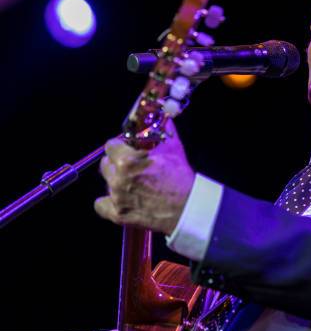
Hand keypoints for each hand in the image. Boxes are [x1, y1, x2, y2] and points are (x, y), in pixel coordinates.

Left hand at [94, 119, 194, 234]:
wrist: (188, 207)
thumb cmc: (181, 179)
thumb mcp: (173, 149)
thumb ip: (164, 130)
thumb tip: (162, 116)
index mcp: (127, 161)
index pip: (110, 146)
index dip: (120, 145)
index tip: (127, 148)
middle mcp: (118, 180)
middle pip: (105, 164)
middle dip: (117, 162)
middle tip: (132, 165)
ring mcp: (117, 198)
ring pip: (106, 182)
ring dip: (116, 180)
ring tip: (133, 183)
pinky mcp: (118, 215)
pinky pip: (101, 206)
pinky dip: (108, 202)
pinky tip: (120, 198)